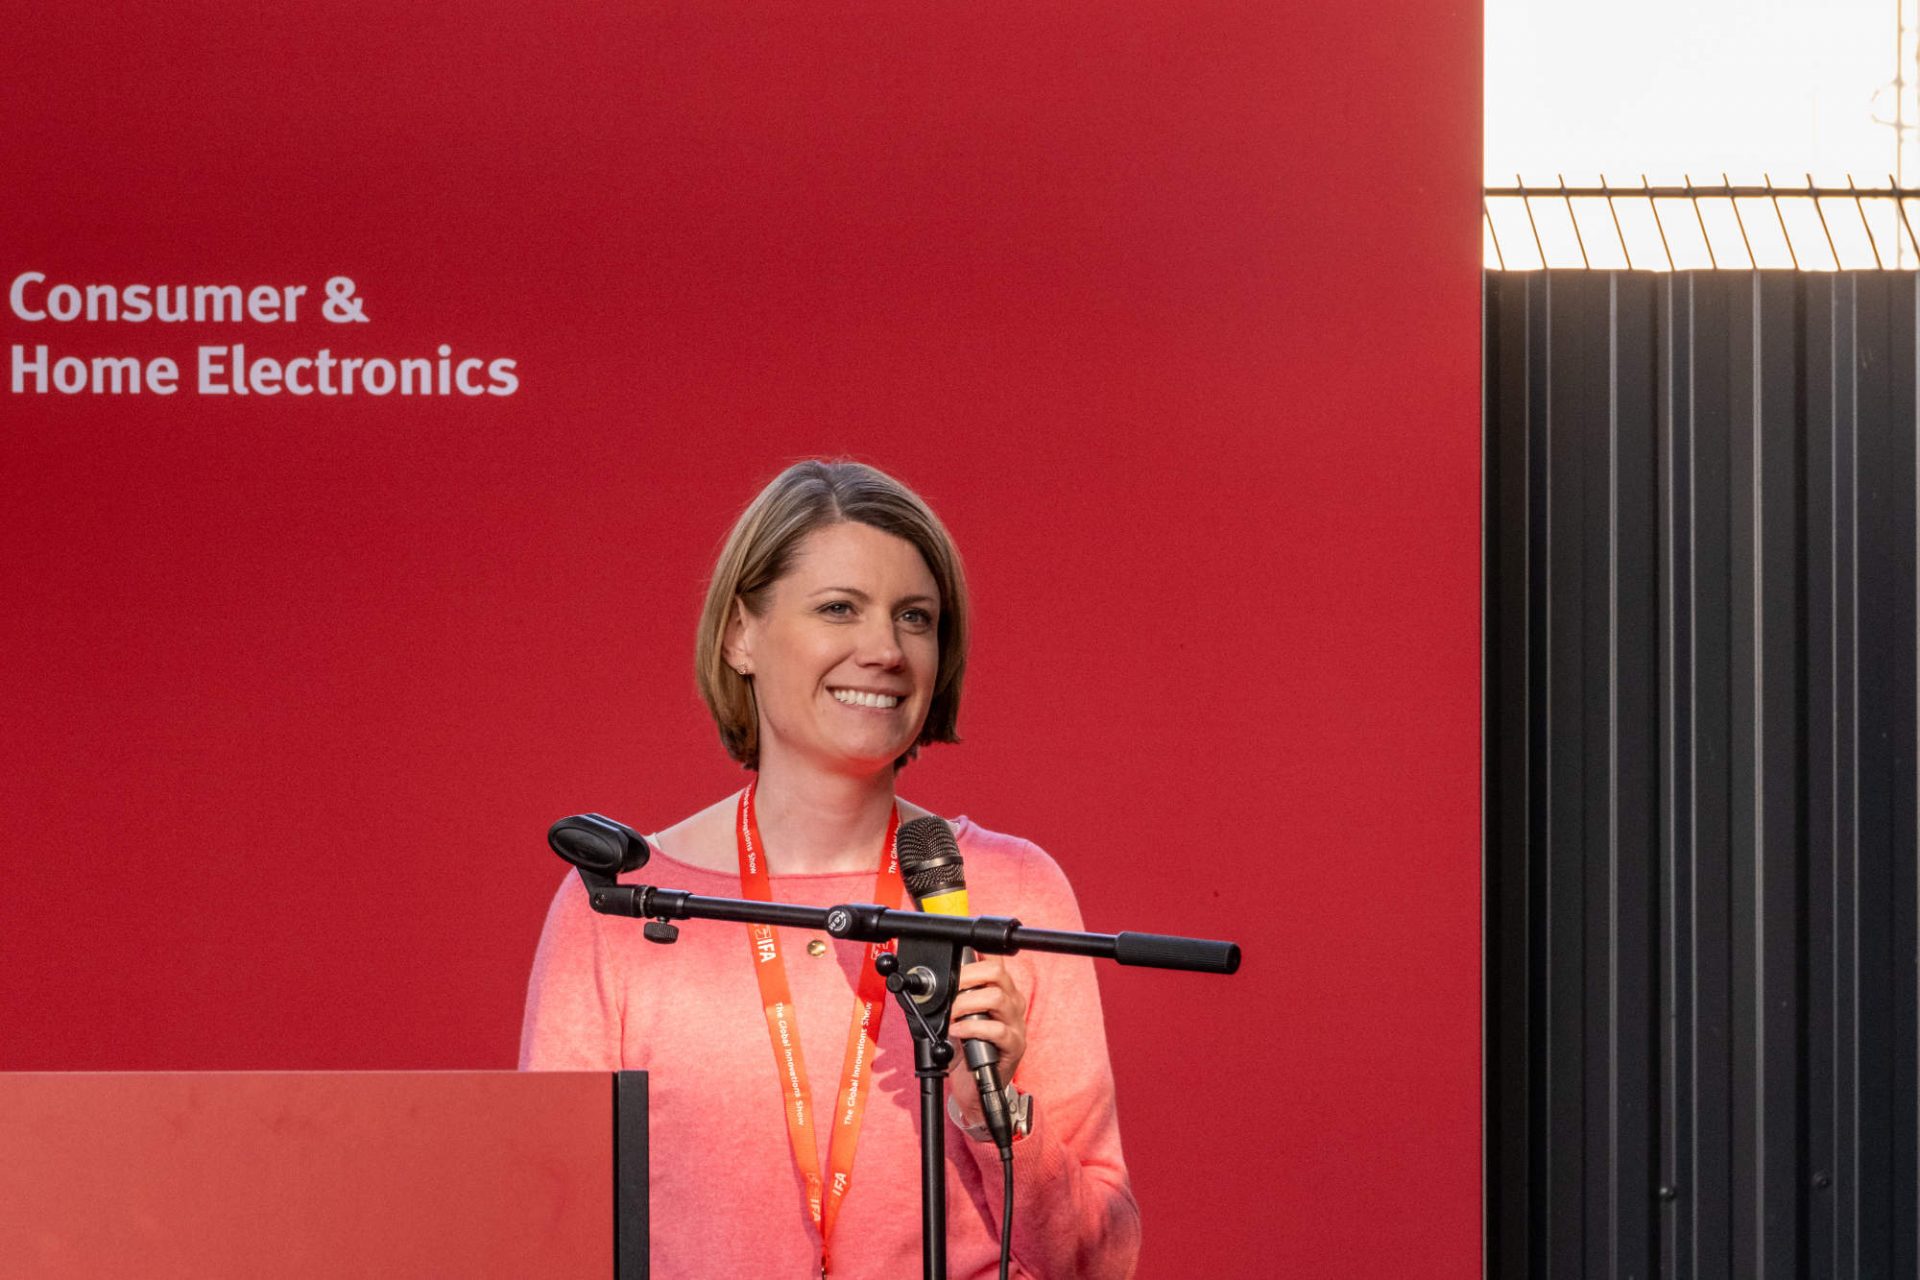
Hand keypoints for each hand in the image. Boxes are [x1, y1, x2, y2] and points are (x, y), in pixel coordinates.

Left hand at [945, 953, 1028, 1123]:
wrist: (975, 1088)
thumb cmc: (965, 1050)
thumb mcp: (959, 1018)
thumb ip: (953, 997)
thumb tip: (929, 980)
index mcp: (1001, 990)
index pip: (996, 961)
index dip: (980, 949)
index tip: (961, 949)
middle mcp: (1012, 1002)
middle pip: (997, 972)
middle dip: (967, 976)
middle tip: (950, 989)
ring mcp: (1016, 1023)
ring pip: (996, 997)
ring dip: (966, 1003)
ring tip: (952, 1014)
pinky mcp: (1015, 1045)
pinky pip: (996, 1029)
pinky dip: (971, 1027)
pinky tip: (958, 1031)